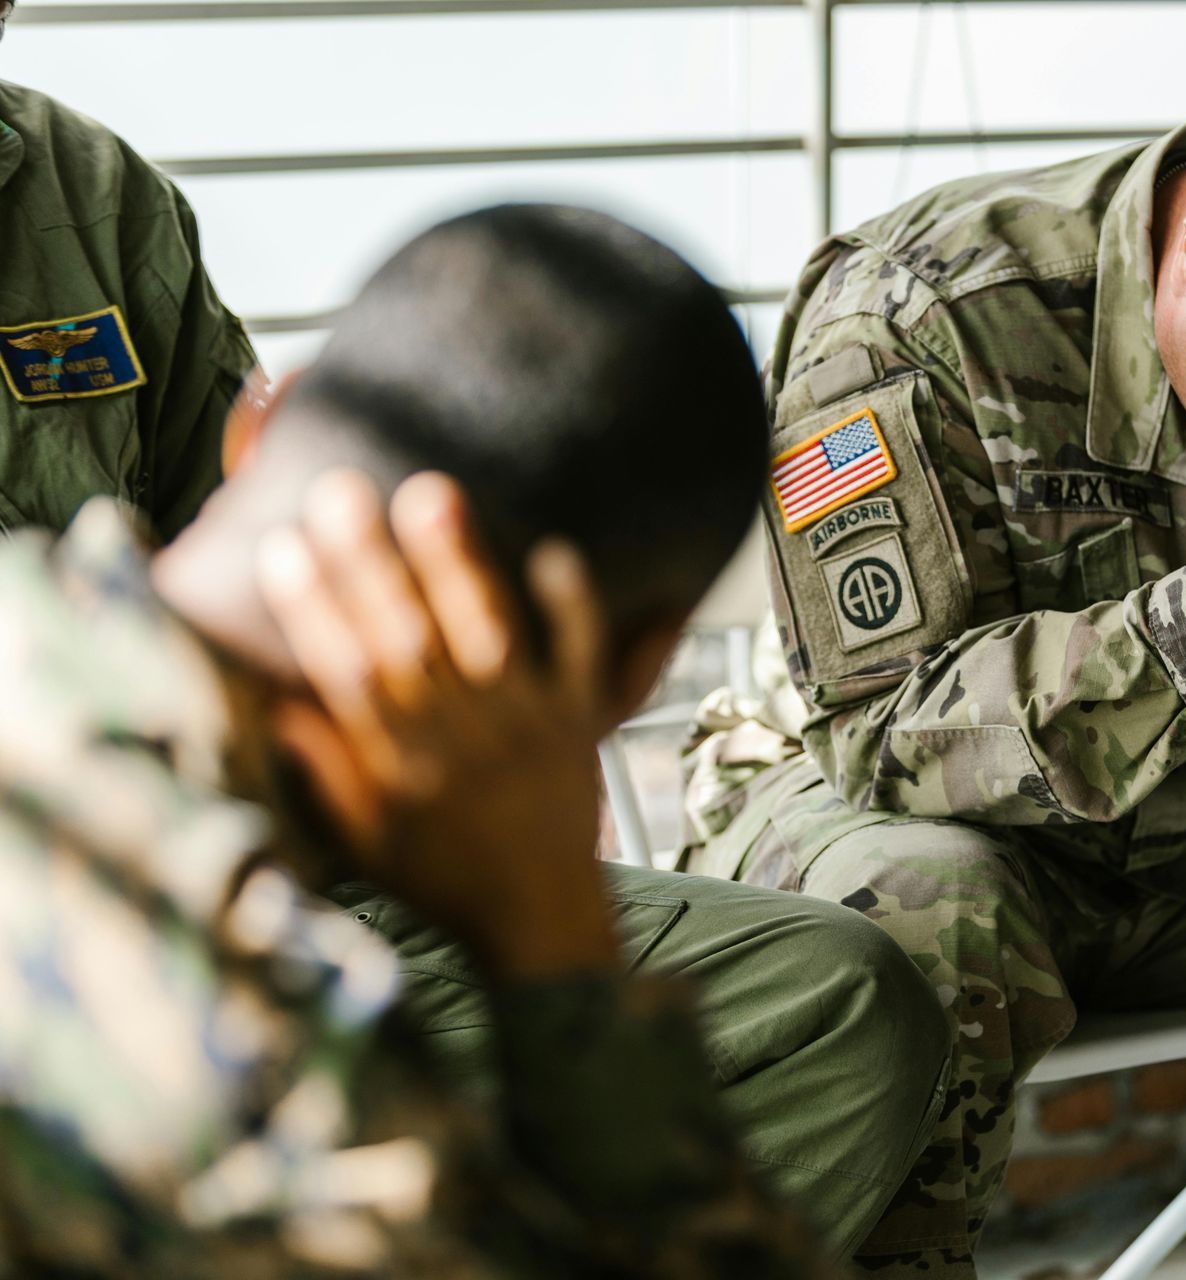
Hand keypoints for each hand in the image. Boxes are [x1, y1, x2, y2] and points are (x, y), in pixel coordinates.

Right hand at [257, 469, 617, 981]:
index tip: (282, 548)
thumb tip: (276, 704)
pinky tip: (557, 552)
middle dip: (371, 564)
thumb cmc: (446, 879)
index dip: (311, 610)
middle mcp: (458, 740)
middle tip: (341, 491)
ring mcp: (524, 728)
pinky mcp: (579, 725)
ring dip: (459, 566)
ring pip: (486, 636)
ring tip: (432, 496)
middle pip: (406, 639)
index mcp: (397, 768)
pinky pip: (581, 660)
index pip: (343, 674)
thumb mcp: (367, 843)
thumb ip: (327, 772)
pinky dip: (571, 610)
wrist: (542, 922)